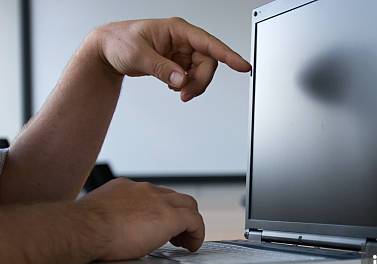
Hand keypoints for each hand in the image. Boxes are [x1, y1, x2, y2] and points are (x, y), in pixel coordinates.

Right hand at [77, 178, 204, 260]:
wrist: (82, 229)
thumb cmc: (81, 230)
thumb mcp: (94, 218)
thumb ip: (106, 220)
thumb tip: (103, 233)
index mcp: (125, 189)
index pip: (151, 195)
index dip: (159, 210)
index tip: (156, 225)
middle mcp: (144, 190)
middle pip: (173, 197)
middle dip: (178, 214)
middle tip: (176, 234)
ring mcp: (158, 201)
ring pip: (188, 205)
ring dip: (190, 223)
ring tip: (186, 241)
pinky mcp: (170, 216)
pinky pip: (195, 221)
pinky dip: (197, 233)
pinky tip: (192, 247)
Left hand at [91, 17, 250, 101]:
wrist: (107, 50)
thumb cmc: (119, 43)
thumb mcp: (139, 56)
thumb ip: (163, 69)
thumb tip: (182, 80)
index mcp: (177, 30)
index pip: (209, 43)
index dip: (228, 55)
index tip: (242, 66)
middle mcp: (183, 39)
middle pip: (208, 62)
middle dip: (200, 81)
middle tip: (185, 94)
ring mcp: (181, 51)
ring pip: (202, 71)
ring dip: (194, 85)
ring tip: (176, 91)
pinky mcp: (178, 62)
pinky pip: (192, 76)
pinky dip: (186, 85)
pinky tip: (173, 87)